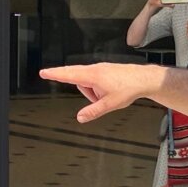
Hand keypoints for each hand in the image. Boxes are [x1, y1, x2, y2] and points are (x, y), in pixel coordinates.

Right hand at [38, 63, 163, 122]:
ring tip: (107, 97)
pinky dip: (98, 89)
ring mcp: (100, 68)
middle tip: (97, 97)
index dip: (55, 74)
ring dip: (92, 92)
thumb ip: (93, 111)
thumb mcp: (109, 105)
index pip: (68, 75)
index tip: (43, 72)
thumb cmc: (129, 88)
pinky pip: (95, 80)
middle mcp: (95, 69)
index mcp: (93, 76)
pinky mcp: (105, 70)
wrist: (144, 78)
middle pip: (77, 79)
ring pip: (87, 82)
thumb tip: (80, 118)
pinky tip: (110, 92)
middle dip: (84, 91)